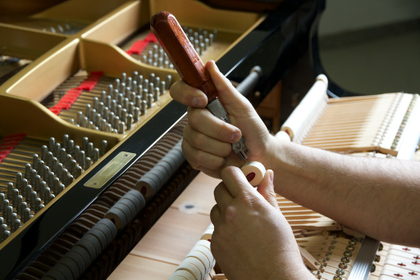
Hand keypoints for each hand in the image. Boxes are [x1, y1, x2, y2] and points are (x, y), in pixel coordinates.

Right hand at [170, 60, 273, 177]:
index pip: (180, 91)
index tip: (203, 99)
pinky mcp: (193, 157)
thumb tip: (209, 65)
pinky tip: (223, 158)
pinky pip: (197, 157)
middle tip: (236, 134)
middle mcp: (195, 119)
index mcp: (203, 103)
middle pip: (194, 119)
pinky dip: (215, 159)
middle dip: (221, 129)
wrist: (259, 155)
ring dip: (221, 146)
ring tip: (231, 147)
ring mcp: (192, 139)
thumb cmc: (252, 129)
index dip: (186, 93)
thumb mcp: (242, 105)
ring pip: (197, 140)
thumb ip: (224, 87)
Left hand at [210, 166, 310, 279]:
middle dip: (229, 191)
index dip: (234, 174)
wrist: (274, 278)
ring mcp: (220, 229)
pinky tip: (240, 239)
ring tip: (243, 224)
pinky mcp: (215, 245)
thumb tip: (267, 174)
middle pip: (219, 189)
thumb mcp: (277, 216)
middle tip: (242, 201)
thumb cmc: (281, 248)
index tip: (240, 178)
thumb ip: (267, 193)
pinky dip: (224, 230)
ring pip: (216, 210)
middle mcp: (230, 212)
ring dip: (225, 211)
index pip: (229, 173)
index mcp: (247, 201)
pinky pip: (215, 229)